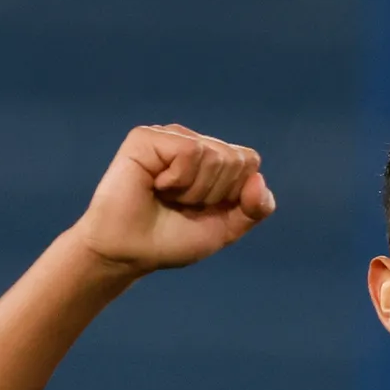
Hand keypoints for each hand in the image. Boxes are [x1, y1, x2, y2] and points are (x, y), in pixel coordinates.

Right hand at [74, 124, 274, 274]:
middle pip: (236, 159)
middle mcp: (192, 143)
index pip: (249, 162)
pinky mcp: (147, 137)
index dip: (234, 195)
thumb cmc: (172, 239)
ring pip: (215, 155)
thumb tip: (258, 177)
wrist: (131, 252)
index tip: (205, 209)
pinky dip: (179, 180)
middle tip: (183, 204)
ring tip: (167, 196)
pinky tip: (156, 186)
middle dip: (215, 194)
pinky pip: (190, 151)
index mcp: (213, 160)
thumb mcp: (226, 228)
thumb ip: (255, 208)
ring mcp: (170, 137)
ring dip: (195, 190)